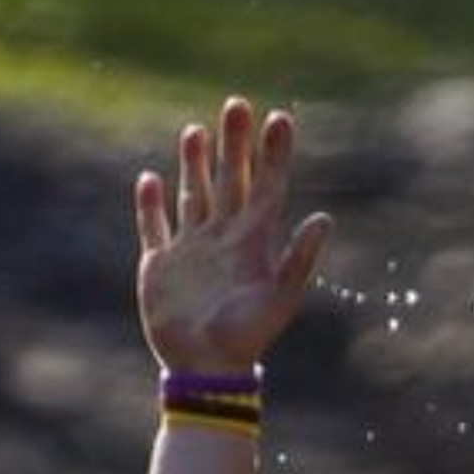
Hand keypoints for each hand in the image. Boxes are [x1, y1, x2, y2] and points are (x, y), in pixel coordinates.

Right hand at [135, 97, 330, 377]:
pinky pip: (154, 227)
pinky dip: (150, 204)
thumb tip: (325, 218)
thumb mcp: (281, 298)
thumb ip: (300, 259)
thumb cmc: (247, 337)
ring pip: (194, 194)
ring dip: (194, 164)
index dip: (273, 153)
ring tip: (195, 131)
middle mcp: (224, 237)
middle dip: (234, 143)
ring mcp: (192, 248)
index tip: (279, 119)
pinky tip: (149, 180)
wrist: (205, 369)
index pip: (267, 185)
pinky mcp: (161, 265)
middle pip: (230, 178)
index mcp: (254, 240)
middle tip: (237, 104)